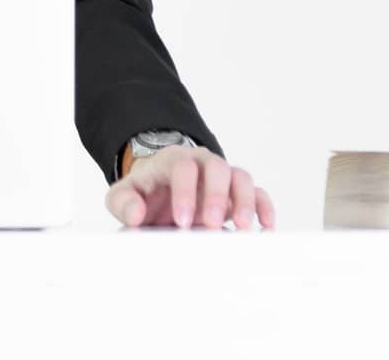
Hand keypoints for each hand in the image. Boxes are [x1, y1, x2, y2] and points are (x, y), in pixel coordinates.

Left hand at [104, 145, 275, 229]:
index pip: (183, 167)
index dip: (185, 192)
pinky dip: (263, 206)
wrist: (158, 190)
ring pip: (240, 177)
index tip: (182, 221)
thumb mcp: (124, 195)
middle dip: (215, 196)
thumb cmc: (145, 193)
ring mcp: (222, 177)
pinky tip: (265, 226)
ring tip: (242, 228)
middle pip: (217, 167)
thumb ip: (123, 202)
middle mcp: (202, 164)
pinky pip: (257, 192)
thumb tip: (135, 215)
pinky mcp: (236, 193)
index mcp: (173, 160)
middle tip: (211, 226)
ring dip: (244, 201)